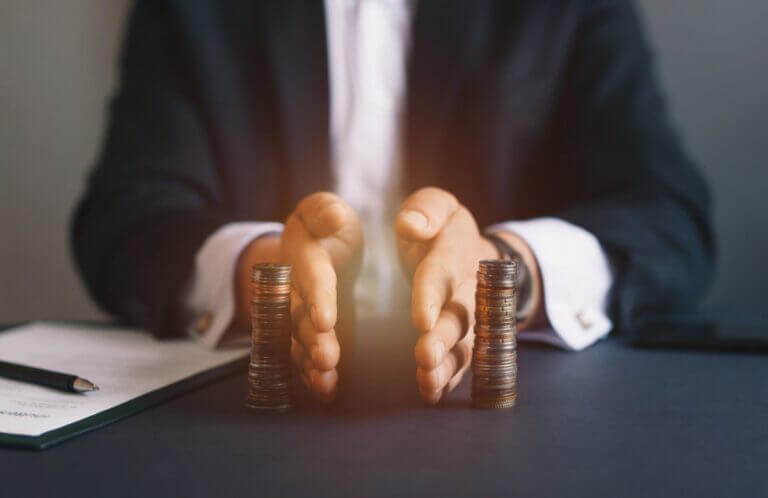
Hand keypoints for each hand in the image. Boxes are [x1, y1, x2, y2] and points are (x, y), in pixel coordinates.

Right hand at [282, 192, 361, 401]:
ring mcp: (295, 315)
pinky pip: (302, 357)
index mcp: (302, 254)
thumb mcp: (325, 210)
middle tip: (327, 359)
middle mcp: (292, 288)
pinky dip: (311, 376)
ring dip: (309, 363)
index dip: (318, 296)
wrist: (313, 247)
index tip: (327, 319)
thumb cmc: (325, 226)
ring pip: (297, 342)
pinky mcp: (305, 334)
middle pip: (298, 316)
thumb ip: (326, 212)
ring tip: (325, 383)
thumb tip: (336, 217)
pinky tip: (326, 393)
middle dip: (311, 339)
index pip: (310, 275)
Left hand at [395, 187, 540, 403]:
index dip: (431, 294)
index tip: (419, 317)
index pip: (443, 273)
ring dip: (446, 365)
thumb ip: (426, 210)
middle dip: (443, 337)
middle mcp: (468, 289)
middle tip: (424, 356)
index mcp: (456, 252)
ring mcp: (470, 319)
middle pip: (459, 316)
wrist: (473, 255)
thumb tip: (410, 224)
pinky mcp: (463, 341)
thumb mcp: (437, 206)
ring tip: (427, 382)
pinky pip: (461, 362)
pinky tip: (431, 392)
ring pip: (463, 345)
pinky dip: (448, 379)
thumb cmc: (442, 230)